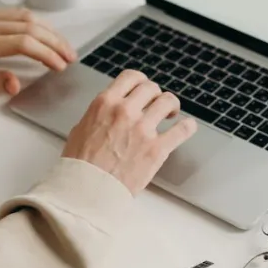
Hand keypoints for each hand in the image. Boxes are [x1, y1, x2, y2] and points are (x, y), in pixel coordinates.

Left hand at [0, 8, 75, 94]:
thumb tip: (16, 84)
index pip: (24, 44)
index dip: (46, 54)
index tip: (59, 66)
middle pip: (33, 28)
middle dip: (56, 43)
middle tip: (70, 57)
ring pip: (29, 18)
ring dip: (51, 31)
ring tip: (64, 46)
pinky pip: (19, 13)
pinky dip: (39, 22)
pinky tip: (48, 32)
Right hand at [62, 70, 197, 194]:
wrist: (86, 191)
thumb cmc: (80, 165)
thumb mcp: (81, 129)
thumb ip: (99, 114)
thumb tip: (109, 111)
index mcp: (105, 104)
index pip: (131, 77)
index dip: (141, 81)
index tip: (144, 89)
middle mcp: (125, 111)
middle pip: (152, 88)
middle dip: (155, 95)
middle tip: (156, 105)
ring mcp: (143, 129)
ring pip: (168, 101)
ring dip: (171, 106)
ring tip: (170, 115)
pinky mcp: (157, 149)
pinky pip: (182, 129)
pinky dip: (188, 127)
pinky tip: (186, 127)